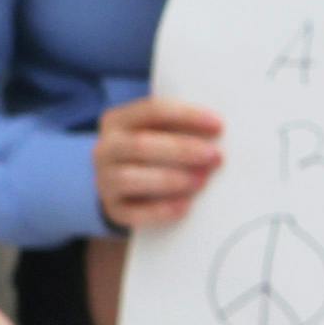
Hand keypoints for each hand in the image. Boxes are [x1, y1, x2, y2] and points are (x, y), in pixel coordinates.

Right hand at [93, 95, 225, 230]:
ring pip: (130, 178)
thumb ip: (181, 128)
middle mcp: (106, 149)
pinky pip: (134, 212)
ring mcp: (105, 180)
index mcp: (117, 120)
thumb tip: (218, 133)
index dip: (186, 117)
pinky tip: (185, 206)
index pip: (151, 111)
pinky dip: (161, 210)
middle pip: (140, 145)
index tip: (218, 125)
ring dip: (170, 179)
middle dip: (181, 150)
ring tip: (201, 181)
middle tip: (214, 156)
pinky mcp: (114, 209)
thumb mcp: (160, 132)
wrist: (129, 189)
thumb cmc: (156, 153)